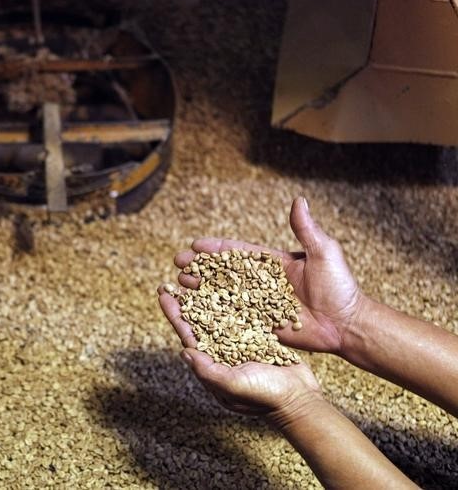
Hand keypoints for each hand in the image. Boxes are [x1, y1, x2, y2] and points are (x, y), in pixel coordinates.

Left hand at [159, 291, 321, 419]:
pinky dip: (236, 300)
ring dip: (209, 296)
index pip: (188, 334)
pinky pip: (244, 316)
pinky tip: (230, 284)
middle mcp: (223, 352)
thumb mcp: (232, 385)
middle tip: (176, 277)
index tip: (163, 292)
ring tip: (200, 276)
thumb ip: (208, 371)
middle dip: (187, 300)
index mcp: (211, 363)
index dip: (175, 313)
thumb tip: (184, 352)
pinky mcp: (259, 338)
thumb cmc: (264, 397)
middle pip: (200, 320)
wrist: (299, 399)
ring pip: (221, 315)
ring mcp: (241, 344)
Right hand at [174, 197, 364, 355]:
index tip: (195, 245)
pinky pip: (234, 320)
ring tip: (178, 285)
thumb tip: (299, 200)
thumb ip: (307, 230)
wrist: (348, 325)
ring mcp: (260, 305)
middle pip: (224, 273)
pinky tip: (193, 313)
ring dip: (200, 290)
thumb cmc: (340, 288)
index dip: (216, 249)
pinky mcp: (261, 325)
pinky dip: (213, 316)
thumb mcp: (324, 253)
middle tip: (178, 264)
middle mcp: (262, 283)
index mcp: (273, 263)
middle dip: (199, 268)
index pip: (238, 252)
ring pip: (223, 295)